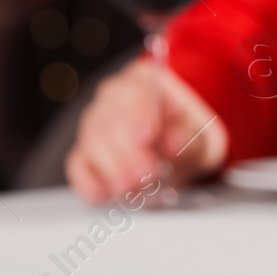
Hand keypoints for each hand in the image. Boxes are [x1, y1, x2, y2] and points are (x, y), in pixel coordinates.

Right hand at [66, 59, 229, 203]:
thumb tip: (173, 143)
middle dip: (125, 150)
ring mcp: (93, 126)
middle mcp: (111, 99)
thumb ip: (186, 134)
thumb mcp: (198, 131)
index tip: (148, 135)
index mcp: (141, 81)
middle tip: (145, 172)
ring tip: (133, 187)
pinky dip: (88, 182)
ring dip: (111, 168)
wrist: (179, 152)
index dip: (139, 112)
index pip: (134, 90)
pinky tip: (104, 194)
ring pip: (91, 142)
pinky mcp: (84, 155)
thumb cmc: (185, 134)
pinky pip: (78, 166)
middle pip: (107, 119)